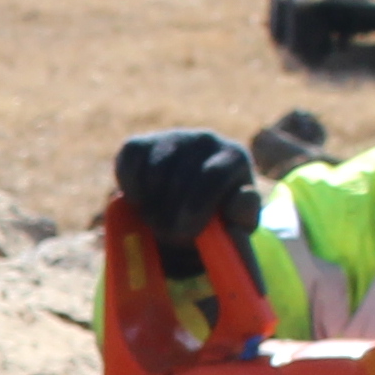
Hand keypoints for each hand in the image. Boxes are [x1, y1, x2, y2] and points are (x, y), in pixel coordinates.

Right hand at [112, 129, 260, 252]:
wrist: (186, 212)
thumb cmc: (217, 222)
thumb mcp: (235, 227)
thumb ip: (243, 215)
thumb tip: (244, 196)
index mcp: (235, 158)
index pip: (213, 175)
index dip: (197, 206)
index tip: (186, 233)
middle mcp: (206, 140)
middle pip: (181, 177)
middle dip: (171, 214)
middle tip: (168, 238)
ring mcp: (173, 137)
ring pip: (155, 171)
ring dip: (151, 205)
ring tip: (159, 222)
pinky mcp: (141, 142)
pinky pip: (130, 163)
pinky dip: (130, 189)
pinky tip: (142, 203)